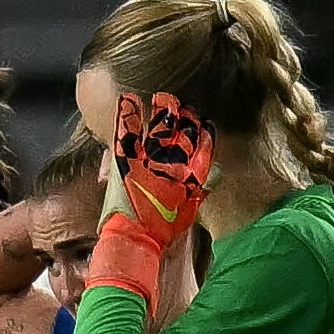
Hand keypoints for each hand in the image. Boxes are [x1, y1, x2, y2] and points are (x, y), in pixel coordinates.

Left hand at [111, 91, 214, 247]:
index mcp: (190, 175)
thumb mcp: (187, 210)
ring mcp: (149, 157)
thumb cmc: (161, 228)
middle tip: (184, 109)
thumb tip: (206, 183)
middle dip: (186, 119)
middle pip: (184, 132)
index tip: (206, 124)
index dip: (205, 134)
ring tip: (164, 98)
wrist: (136, 235)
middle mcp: (174, 162)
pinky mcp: (127, 158)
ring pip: (162, 126)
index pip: (204, 147)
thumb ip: (198, 192)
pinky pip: (129, 130)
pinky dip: (128, 113)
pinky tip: (128, 98)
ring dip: (164, 111)